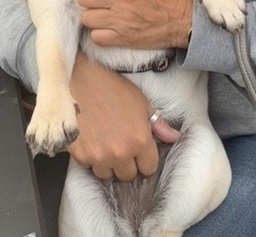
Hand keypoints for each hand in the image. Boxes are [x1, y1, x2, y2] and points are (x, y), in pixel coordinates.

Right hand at [69, 52, 180, 179]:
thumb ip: (158, 124)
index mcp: (140, 140)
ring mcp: (99, 156)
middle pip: (128, 175)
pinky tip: (90, 138)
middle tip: (119, 143)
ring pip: (107, 174)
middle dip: (126, 162)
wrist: (81, 80)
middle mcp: (121, 153)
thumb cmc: (112, 88)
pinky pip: (89, 166)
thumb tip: (174, 138)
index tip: (138, 149)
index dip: (144, 158)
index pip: (148, 168)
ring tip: (103, 141)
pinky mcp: (80, 156)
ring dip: (107, 162)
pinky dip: (90, 157)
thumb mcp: (141, 102)